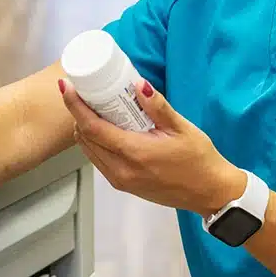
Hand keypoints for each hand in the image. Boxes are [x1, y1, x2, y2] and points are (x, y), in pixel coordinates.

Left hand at [59, 77, 246, 217]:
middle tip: (81, 91)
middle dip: (77, 114)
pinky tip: (105, 128)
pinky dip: (95, 142)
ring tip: (91, 107)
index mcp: (134, 153)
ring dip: (85, 128)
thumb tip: (137, 83)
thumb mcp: (182, 128)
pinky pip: (99, 161)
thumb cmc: (199, 158)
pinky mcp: (124, 185)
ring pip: (89, 151)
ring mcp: (121, 180)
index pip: (92, 128)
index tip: (66, 86)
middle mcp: (121, 170)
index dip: (75, 106)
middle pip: (85, 139)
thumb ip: (158, 107)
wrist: (209, 193)